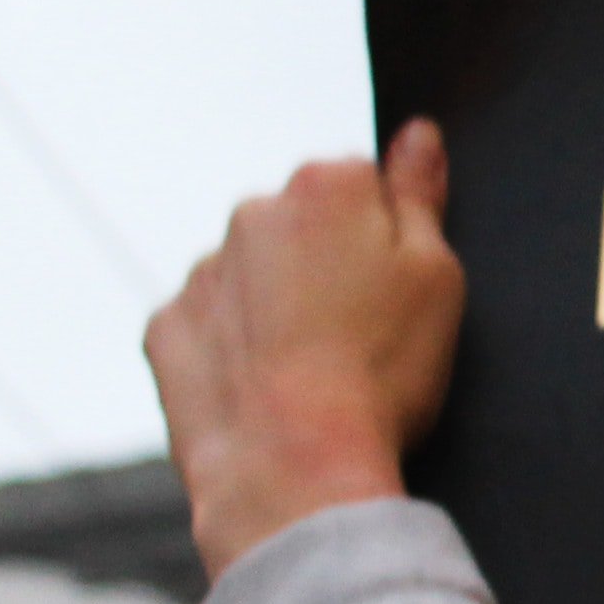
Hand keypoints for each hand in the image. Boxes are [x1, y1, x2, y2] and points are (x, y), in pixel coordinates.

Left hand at [146, 123, 468, 580]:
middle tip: (362, 335)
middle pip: (301, 223)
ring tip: (314, 374)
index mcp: (326, 186)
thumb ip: (421, 195)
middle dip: (326, 264)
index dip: (388, 237)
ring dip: (277, 306)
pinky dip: (233, 348)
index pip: (364, 180)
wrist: (294, 469)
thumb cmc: (380, 374)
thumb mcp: (437, 277)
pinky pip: (208, 324)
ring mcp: (202, 272)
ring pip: (252, 274)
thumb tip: (416, 134)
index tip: (397, 289)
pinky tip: (269, 390)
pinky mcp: (166, 330)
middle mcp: (252, 213)